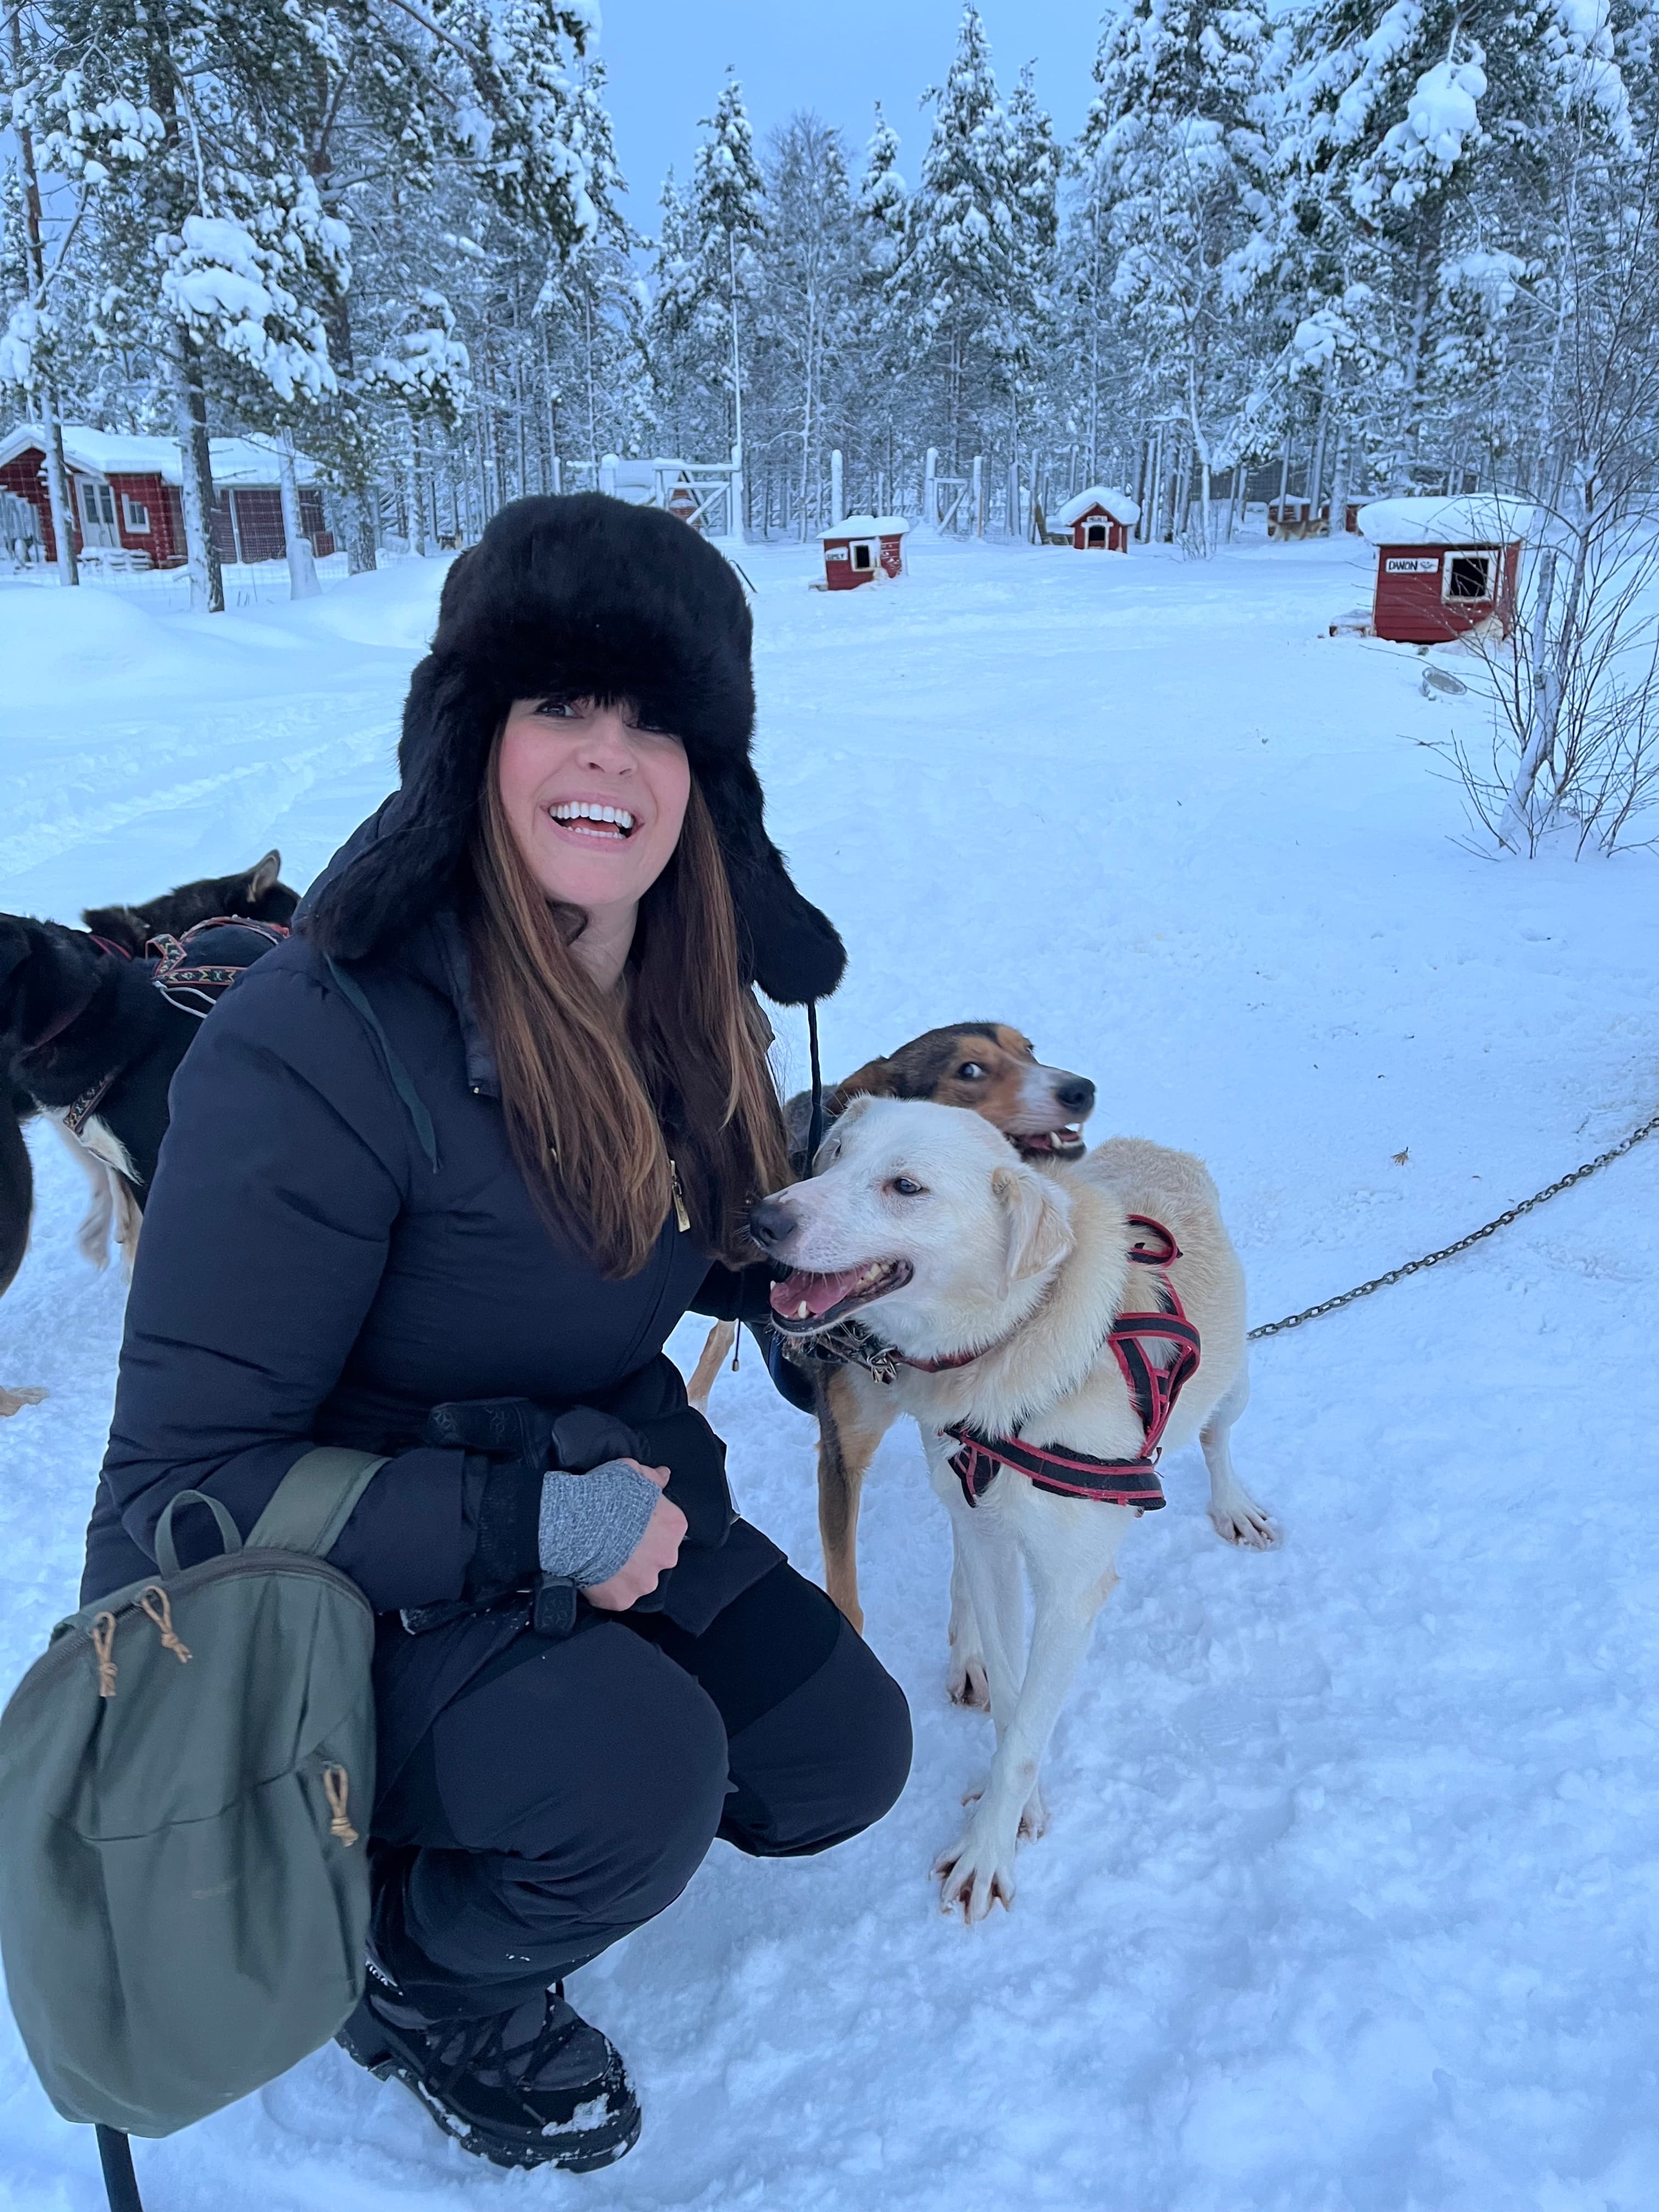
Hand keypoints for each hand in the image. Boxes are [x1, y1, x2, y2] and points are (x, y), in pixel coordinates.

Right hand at [581, 1464, 684, 1611]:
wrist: (573, 1523)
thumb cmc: (605, 1493)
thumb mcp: (631, 1471)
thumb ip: (652, 1477)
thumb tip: (665, 1476)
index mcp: (674, 1526)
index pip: (669, 1527)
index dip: (649, 1523)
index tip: (632, 1520)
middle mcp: (666, 1557)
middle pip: (657, 1555)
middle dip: (641, 1550)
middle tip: (617, 1539)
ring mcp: (644, 1582)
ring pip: (639, 1578)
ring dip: (626, 1571)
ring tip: (603, 1557)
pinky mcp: (622, 1600)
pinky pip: (616, 1595)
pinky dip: (607, 1587)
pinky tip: (593, 1573)